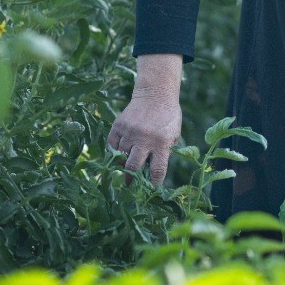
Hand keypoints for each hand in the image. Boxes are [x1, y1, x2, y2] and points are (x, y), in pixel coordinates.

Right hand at [107, 54, 182, 184]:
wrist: (155, 95)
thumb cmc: (167, 118)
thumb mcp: (173, 135)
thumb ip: (164, 153)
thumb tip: (151, 174)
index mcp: (162, 143)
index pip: (157, 170)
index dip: (153, 183)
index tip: (150, 189)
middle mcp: (144, 139)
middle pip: (133, 167)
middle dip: (132, 178)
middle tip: (131, 184)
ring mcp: (130, 132)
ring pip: (120, 157)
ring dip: (123, 163)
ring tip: (126, 164)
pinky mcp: (119, 125)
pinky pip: (112, 145)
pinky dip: (115, 151)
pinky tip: (120, 152)